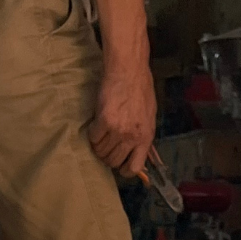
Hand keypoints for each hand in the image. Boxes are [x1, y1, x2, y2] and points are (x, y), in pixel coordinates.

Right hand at [89, 58, 154, 178]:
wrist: (129, 70)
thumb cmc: (140, 89)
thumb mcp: (149, 116)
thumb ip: (142, 136)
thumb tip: (135, 152)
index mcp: (146, 137)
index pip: (133, 168)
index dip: (123, 169)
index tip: (119, 163)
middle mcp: (132, 136)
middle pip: (113, 161)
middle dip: (107, 156)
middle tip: (106, 145)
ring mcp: (118, 130)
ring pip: (101, 151)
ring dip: (98, 146)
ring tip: (101, 134)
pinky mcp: (104, 121)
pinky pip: (93, 138)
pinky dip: (92, 134)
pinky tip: (96, 125)